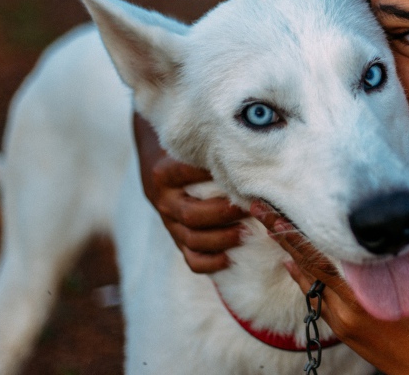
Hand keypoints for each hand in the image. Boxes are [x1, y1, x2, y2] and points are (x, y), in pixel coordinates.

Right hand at [134, 113, 247, 272]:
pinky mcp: (176, 237)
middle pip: (192, 215)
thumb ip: (210, 149)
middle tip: (250, 208)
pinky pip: (189, 259)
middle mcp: (163, 200)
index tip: (240, 175)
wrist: (157, 162)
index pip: (185, 176)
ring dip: (221, 239)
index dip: (212, 177)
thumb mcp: (189, 145)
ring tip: (246, 233)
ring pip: (191, 239)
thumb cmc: (185, 151)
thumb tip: (250, 150)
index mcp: (163, 175)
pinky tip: (229, 258)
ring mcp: (168, 222)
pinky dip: (209, 263)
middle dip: (224, 214)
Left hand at [251, 200, 408, 374]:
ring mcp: (341, 318)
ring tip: (270, 228)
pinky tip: (292, 262)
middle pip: (307, 260)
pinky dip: (304, 276)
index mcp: (368, 282)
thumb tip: (369, 226)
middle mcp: (349, 300)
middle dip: (282, 233)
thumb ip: (390, 247)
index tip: (276, 205)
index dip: (296, 225)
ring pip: (308, 279)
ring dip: (291, 252)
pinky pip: (316, 297)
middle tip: (259, 208)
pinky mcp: (340, 329)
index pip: (323, 247)